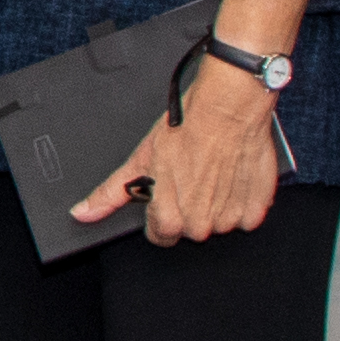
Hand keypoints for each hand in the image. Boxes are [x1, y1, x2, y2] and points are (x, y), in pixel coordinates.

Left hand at [78, 64, 281, 246]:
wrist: (227, 105)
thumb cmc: (185, 127)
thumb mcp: (140, 158)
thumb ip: (111, 193)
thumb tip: (82, 213)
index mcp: (170, 218)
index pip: (161, 236)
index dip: (161, 215)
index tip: (167, 195)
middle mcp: (201, 223)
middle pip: (190, 229)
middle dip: (189, 207)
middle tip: (191, 175)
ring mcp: (231, 218)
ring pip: (219, 223)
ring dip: (217, 203)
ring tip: (213, 170)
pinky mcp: (257, 207)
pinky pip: (247, 216)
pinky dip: (242, 199)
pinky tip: (233, 174)